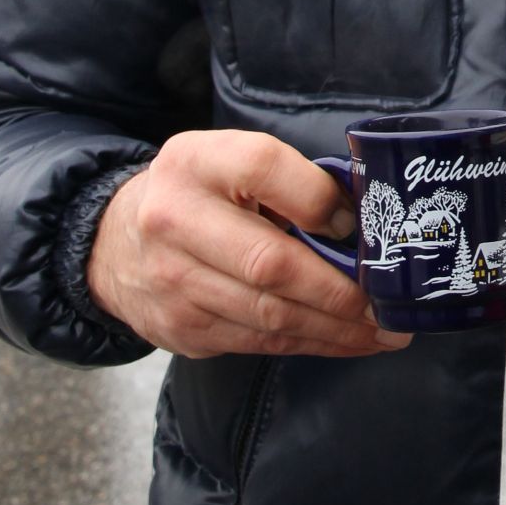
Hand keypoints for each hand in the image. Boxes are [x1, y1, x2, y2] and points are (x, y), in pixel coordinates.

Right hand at [87, 128, 411, 358]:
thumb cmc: (199, 194)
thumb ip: (289, 180)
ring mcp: (173, 282)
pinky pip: (258, 341)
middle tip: (391, 306)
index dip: (318, 199)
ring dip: (336, 329)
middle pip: (271, 263)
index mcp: (196, 163)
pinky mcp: (181, 329)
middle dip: (341, 292)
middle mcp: (174, 221)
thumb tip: (365, 219)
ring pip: (269, 314)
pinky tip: (347, 340)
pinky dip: (310, 343)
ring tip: (383, 330)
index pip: (263, 169)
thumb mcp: (230, 161)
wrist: (114, 242)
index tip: (358, 225)